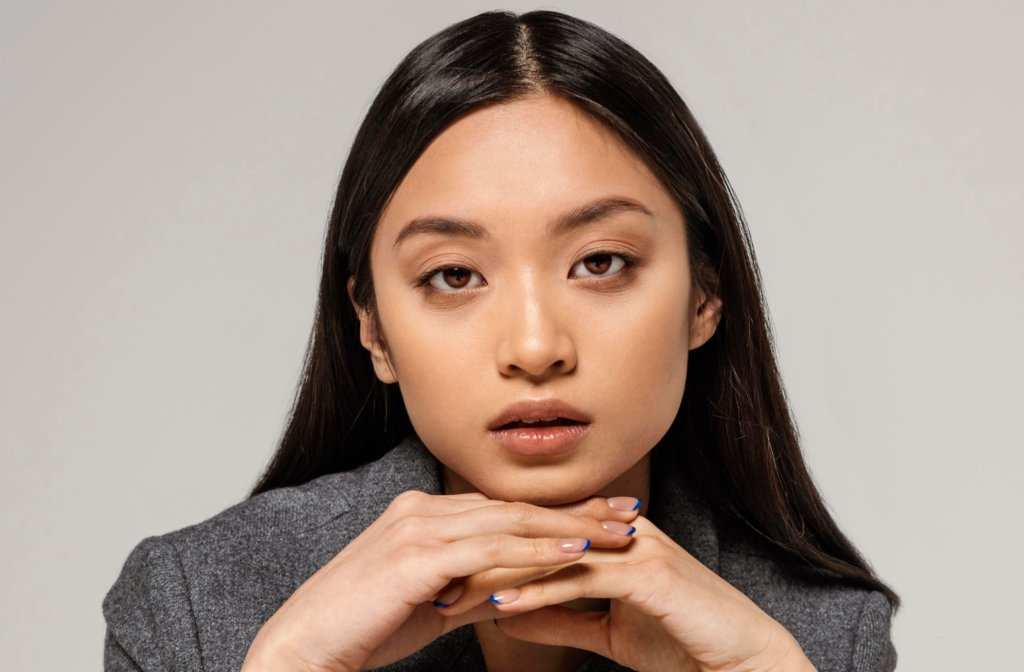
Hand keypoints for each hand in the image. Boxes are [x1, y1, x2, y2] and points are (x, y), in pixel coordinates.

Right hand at [240, 490, 640, 671]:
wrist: (303, 649)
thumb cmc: (362, 630)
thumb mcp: (430, 604)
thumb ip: (471, 589)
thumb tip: (514, 591)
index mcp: (422, 513)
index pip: (504, 507)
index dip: (557, 512)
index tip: (602, 515)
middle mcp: (422, 508)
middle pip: (515, 507)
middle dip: (576, 512)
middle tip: (628, 513)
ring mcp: (418, 526)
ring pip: (510, 521)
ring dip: (569, 528)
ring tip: (617, 534)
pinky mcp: (416, 554)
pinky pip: (490, 549)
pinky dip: (537, 551)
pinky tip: (575, 557)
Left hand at [442, 515, 815, 671]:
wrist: (743, 661)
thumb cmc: (682, 642)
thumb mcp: (606, 630)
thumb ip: (559, 616)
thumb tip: (508, 613)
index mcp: (611, 536)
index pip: (537, 537)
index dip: (488, 555)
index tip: (443, 575)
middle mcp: (621, 530)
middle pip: (536, 536)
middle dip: (482, 558)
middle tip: (432, 577)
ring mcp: (636, 546)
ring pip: (552, 552)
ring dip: (498, 574)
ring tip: (451, 592)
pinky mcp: (648, 572)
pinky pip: (579, 579)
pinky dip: (537, 593)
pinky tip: (500, 607)